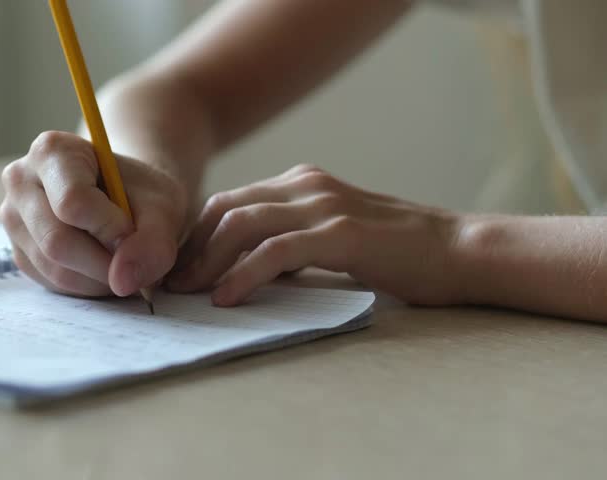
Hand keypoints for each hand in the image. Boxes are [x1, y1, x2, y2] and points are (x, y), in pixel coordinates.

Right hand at [0, 131, 187, 296]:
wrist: (131, 201)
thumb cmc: (142, 195)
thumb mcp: (162, 208)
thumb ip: (152, 241)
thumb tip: (122, 281)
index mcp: (52, 151)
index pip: (72, 202)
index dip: (110, 228)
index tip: (134, 231)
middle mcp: (21, 181)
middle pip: (57, 241)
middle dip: (105, 262)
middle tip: (135, 259)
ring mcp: (14, 219)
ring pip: (55, 268)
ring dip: (99, 279)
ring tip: (123, 262)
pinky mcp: (20, 252)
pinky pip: (52, 283)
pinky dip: (87, 286)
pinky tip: (104, 267)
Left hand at [166, 164, 466, 306]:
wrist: (459, 251)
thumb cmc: (397, 254)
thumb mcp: (332, 240)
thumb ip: (291, 244)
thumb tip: (244, 270)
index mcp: (302, 184)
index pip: (229, 202)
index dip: (196, 236)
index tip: (178, 269)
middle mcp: (306, 186)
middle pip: (225, 208)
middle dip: (191, 248)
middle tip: (172, 284)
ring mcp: (323, 206)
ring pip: (242, 224)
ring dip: (207, 261)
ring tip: (188, 293)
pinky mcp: (341, 234)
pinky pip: (276, 251)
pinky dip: (244, 274)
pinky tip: (227, 298)